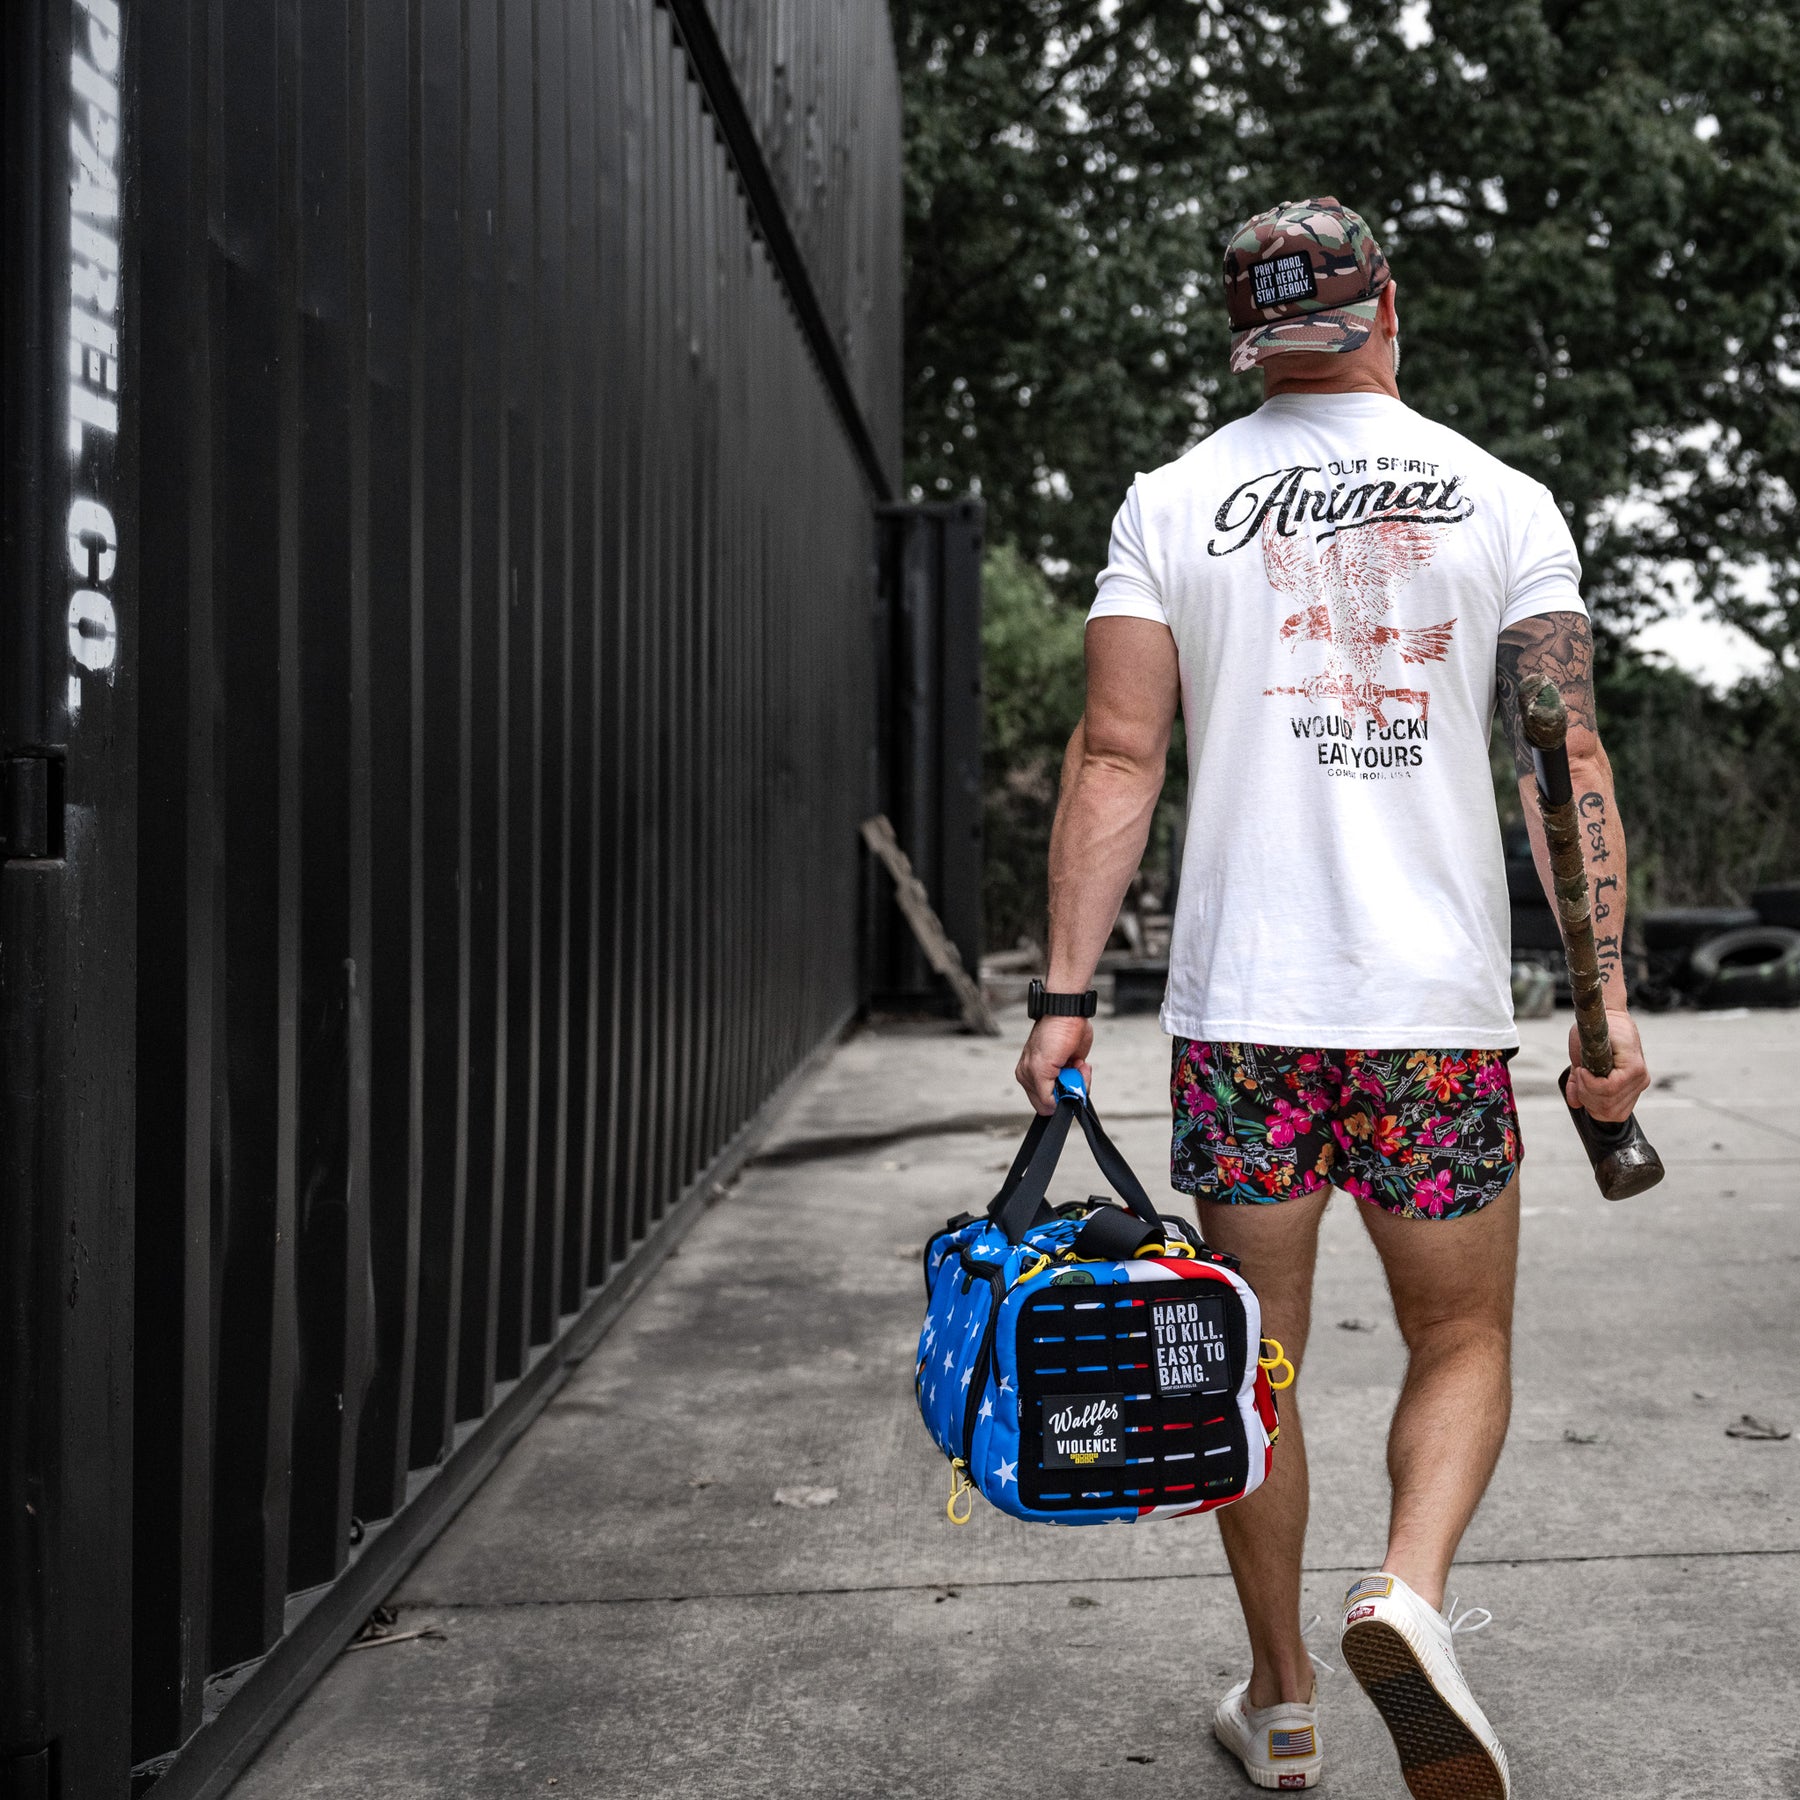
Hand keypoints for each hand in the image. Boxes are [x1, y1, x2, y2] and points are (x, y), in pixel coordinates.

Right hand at [1015, 1015, 1092, 1114]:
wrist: (1069, 1015)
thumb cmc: (1052, 1033)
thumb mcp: (1040, 1068)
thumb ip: (1043, 1093)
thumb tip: (1051, 1108)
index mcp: (1028, 1077)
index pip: (1044, 1105)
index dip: (1058, 1101)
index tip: (1065, 1089)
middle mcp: (1041, 1076)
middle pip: (1060, 1100)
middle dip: (1070, 1089)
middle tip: (1072, 1073)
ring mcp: (1057, 1072)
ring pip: (1072, 1091)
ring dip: (1078, 1079)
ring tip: (1075, 1064)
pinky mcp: (1070, 1067)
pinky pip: (1080, 1081)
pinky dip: (1083, 1074)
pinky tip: (1078, 1061)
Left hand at [1566, 1008, 1649, 1122]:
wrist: (1614, 1022)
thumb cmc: (1600, 1027)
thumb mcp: (1584, 1042)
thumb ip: (1577, 1074)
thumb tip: (1574, 1102)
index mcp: (1633, 1066)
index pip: (1609, 1089)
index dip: (1588, 1083)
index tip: (1580, 1069)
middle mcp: (1640, 1079)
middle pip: (1608, 1106)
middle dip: (1586, 1094)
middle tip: (1580, 1075)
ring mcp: (1638, 1087)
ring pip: (1611, 1113)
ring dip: (1590, 1102)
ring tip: (1584, 1083)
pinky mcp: (1632, 1092)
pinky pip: (1615, 1112)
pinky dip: (1597, 1107)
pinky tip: (1589, 1092)